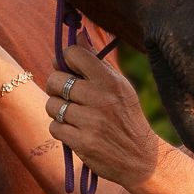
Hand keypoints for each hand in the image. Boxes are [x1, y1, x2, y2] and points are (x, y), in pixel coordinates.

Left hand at [45, 44, 166, 188]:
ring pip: (52, 105)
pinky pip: (54, 127)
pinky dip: (60, 129)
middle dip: (55, 86)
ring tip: (72, 114)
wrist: (141, 158)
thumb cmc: (127, 116)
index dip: (65, 59)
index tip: (69, 68)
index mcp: (109, 80)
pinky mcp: (82, 143)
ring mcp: (90, 121)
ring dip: (57, 110)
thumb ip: (96, 61)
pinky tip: (74, 131)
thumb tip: (78, 35)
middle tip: (65, 93)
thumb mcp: (119, 85)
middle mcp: (99, 98)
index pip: (73, 55)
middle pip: (55, 80)